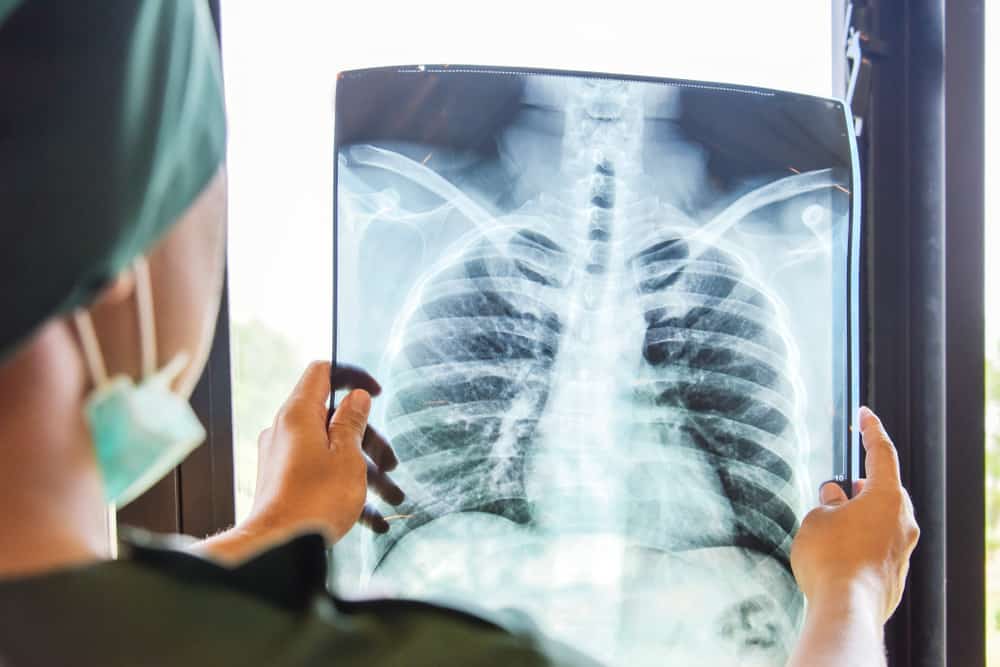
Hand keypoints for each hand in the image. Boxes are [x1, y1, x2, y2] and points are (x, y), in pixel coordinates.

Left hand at [191, 361, 403, 561]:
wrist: (278, 548)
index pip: (323, 373)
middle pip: (332, 417)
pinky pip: (320, 475)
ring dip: (365, 470)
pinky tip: (374, 519)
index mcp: (298, 415)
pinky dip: (346, 489)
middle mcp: (286, 431)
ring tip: (393, 496)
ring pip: (331, 451)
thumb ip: (352, 422)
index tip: (376, 393)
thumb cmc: (314, 502)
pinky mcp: (284, 483)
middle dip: (368, 439)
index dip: (352, 377)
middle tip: (391, 462)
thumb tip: (356, 397)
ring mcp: (283, 458)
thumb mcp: (347, 456)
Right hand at [790, 406, 919, 622]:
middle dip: (860, 486)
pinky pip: (877, 546)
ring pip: (880, 521)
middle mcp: (902, 521)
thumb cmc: (830, 559)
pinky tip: (836, 552)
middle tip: (837, 489)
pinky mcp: (894, 574)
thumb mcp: (818, 518)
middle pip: (884, 491)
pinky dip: (859, 541)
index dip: (871, 430)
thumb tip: (836, 495)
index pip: (882, 453)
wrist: (845, 610)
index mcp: (888, 497)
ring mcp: (902, 550)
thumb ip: (828, 501)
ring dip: (858, 516)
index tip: (866, 414)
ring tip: (830, 523)